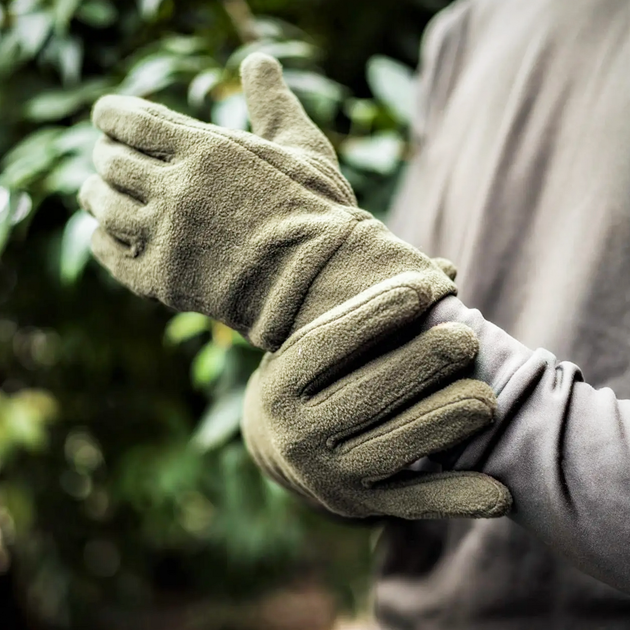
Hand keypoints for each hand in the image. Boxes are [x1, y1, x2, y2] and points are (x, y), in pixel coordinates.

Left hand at [79, 53, 454, 350]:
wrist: (321, 283)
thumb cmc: (319, 215)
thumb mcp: (304, 148)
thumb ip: (273, 103)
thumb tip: (259, 60)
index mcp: (206, 148)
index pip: (128, 118)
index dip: (111, 115)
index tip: (108, 118)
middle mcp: (175, 188)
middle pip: (110, 160)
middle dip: (107, 154)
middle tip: (110, 157)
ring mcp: (164, 236)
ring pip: (101, 204)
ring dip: (96, 193)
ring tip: (98, 191)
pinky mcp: (161, 280)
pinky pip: (108, 251)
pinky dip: (101, 236)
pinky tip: (108, 231)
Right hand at [242, 273, 511, 518]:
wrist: (276, 448)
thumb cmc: (313, 378)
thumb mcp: (317, 342)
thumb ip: (370, 309)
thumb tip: (447, 271)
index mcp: (280, 384)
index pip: (326, 343)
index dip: (373, 315)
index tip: (424, 290)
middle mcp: (295, 434)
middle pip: (364, 396)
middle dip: (419, 365)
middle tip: (467, 339)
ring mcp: (326, 477)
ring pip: (391, 449)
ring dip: (442, 423)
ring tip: (487, 400)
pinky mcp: (359, 507)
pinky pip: (412, 503)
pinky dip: (457, 499)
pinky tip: (501, 494)